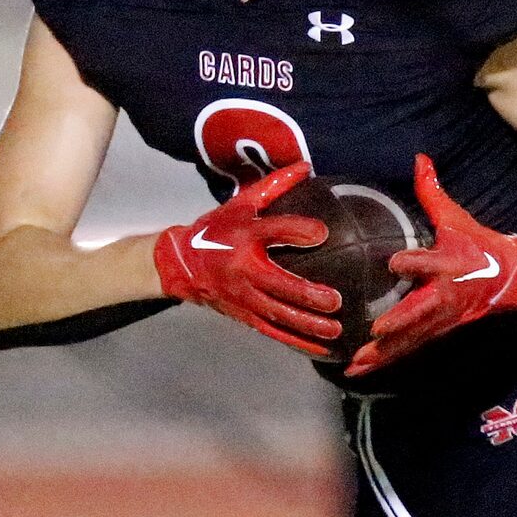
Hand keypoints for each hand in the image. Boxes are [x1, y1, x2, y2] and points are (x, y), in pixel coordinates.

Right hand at [152, 160, 342, 357]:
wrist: (181, 264)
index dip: (297, 232)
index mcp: (243, 240)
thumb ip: (273, 186)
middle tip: (335, 301)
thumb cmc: (216, 231)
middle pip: (278, 286)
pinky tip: (321, 349)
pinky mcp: (245, 316)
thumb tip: (305, 166)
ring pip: (278, 315)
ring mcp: (243, 298)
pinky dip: (297, 342)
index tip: (322, 233)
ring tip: (335, 331)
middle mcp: (243, 272)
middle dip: (307, 296)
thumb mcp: (241, 204)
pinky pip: (273, 332)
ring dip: (306, 326)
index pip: (271, 232)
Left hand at [345, 154, 516, 375]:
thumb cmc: (479, 246)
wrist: (514, 278)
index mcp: (449, 264)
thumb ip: (432, 192)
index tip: (396, 262)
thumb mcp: (456, 218)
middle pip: (419, 313)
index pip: (431, 262)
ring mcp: (444, 317)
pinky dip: (389, 359)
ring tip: (356, 366)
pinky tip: (365, 369)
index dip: (415, 262)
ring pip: (411, 339)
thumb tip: (419, 158)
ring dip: (385, 354)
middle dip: (397, 324)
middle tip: (372, 334)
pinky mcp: (441, 330)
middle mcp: (445, 295)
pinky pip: (411, 347)